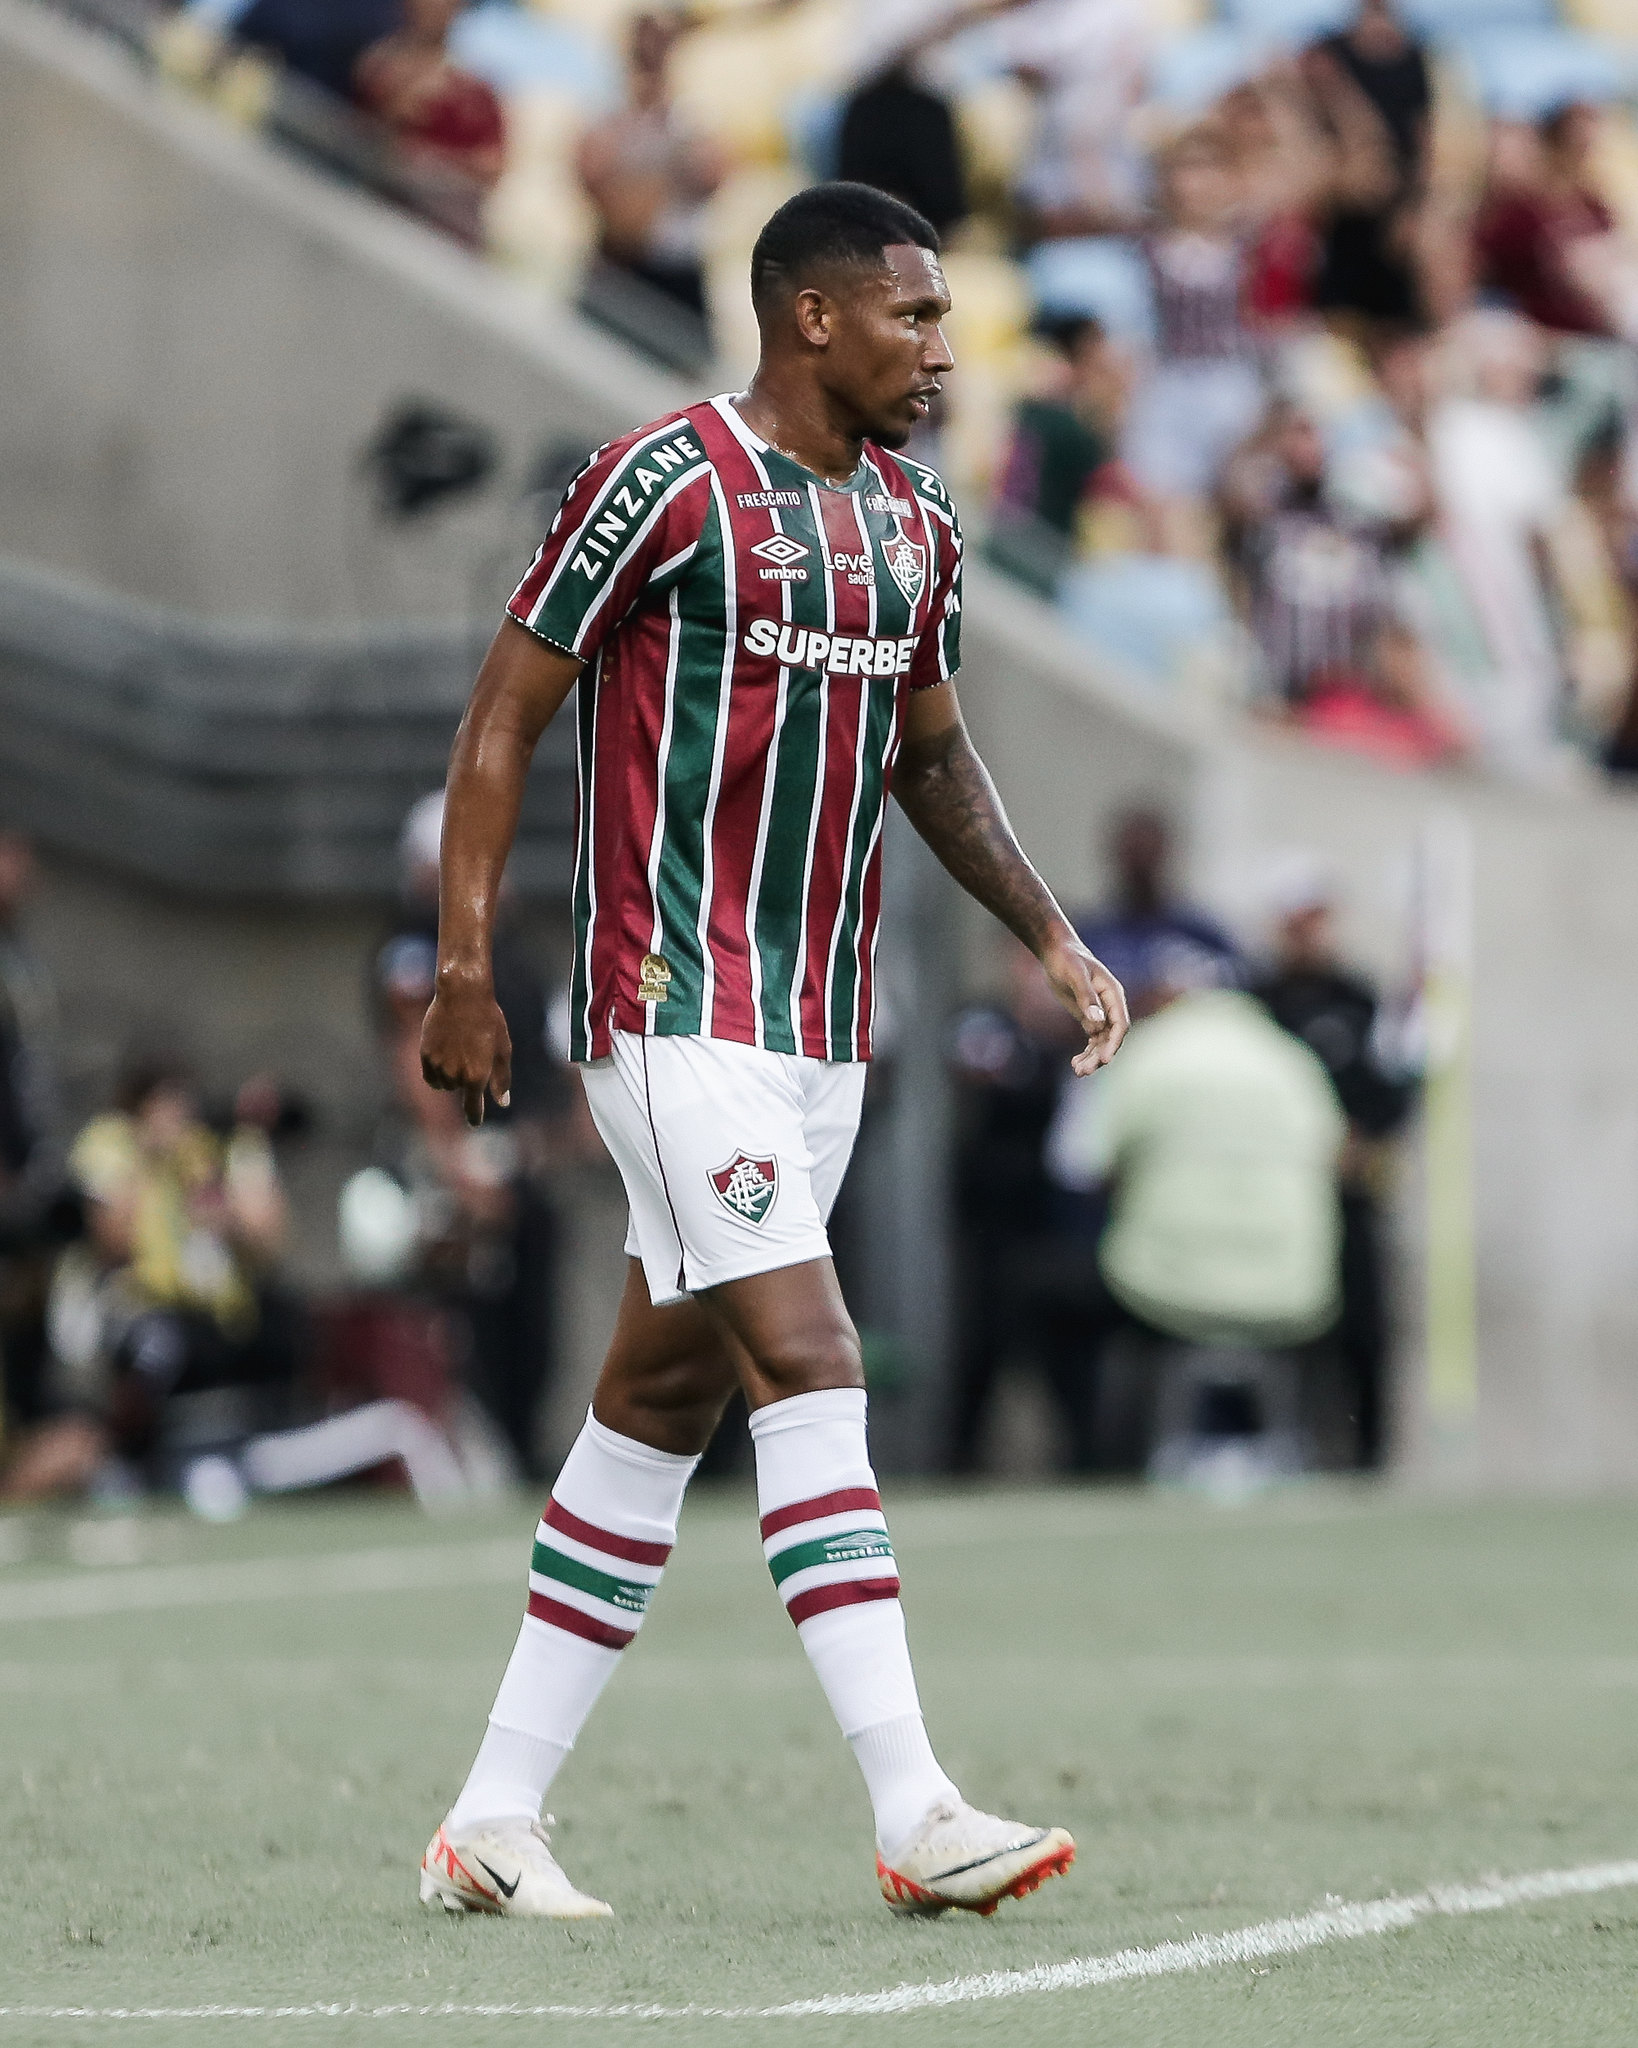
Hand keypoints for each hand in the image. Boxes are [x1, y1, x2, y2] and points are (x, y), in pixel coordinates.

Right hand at [420, 977, 511, 1126]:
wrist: (462, 995)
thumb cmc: (488, 1020)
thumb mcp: (502, 1049)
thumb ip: (501, 1079)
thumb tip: (502, 1103)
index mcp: (477, 1076)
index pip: (473, 1108)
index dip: (474, 1117)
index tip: (475, 1122)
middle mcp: (455, 1075)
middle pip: (459, 1091)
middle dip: (466, 1079)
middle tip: (472, 1053)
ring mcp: (438, 1066)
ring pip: (443, 1085)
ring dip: (450, 1076)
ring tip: (459, 1050)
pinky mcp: (425, 1055)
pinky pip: (430, 1076)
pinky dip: (437, 1072)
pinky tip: (444, 1054)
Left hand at [1040, 932, 1128, 1075]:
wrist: (1057, 952)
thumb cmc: (1068, 959)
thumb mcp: (1075, 975)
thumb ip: (1087, 998)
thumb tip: (1097, 1023)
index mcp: (1113, 994)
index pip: (1120, 1024)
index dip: (1114, 1043)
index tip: (1105, 1060)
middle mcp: (1110, 1006)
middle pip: (1111, 1037)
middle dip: (1100, 1056)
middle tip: (1084, 1071)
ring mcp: (1101, 1013)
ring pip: (1101, 1042)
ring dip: (1092, 1058)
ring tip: (1078, 1071)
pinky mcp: (1089, 1017)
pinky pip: (1092, 1040)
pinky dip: (1086, 1053)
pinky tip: (1075, 1063)